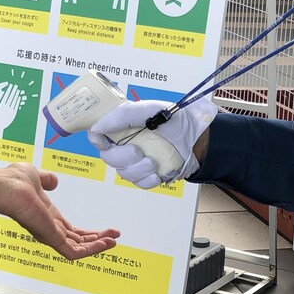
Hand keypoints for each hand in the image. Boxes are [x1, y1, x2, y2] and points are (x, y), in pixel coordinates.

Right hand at [0, 83, 21, 138]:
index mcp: (1, 105)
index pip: (6, 95)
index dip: (9, 90)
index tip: (11, 85)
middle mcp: (6, 107)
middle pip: (11, 97)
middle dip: (13, 91)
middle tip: (16, 86)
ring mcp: (10, 110)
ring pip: (14, 101)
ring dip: (16, 95)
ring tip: (18, 90)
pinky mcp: (13, 113)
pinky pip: (16, 106)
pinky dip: (18, 101)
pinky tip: (19, 97)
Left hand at [0, 163, 119, 259]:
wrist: (6, 187)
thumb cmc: (13, 181)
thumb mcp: (36, 176)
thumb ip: (47, 180)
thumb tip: (53, 181)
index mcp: (46, 216)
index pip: (71, 230)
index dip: (88, 232)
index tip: (104, 230)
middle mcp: (48, 228)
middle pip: (77, 241)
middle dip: (97, 239)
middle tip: (114, 236)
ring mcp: (49, 234)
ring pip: (77, 249)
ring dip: (97, 246)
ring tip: (113, 242)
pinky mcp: (50, 238)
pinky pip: (73, 252)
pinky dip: (91, 250)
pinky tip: (105, 244)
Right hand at [88, 99, 216, 188]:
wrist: (197, 138)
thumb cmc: (174, 119)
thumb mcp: (148, 110)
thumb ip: (121, 116)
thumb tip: (96, 128)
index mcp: (122, 127)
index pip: (97, 136)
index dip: (98, 140)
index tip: (106, 142)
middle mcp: (126, 144)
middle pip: (108, 158)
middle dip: (122, 158)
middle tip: (138, 151)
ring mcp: (136, 161)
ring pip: (123, 173)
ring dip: (139, 169)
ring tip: (154, 161)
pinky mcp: (148, 175)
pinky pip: (139, 183)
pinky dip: (148, 179)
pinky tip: (158, 173)